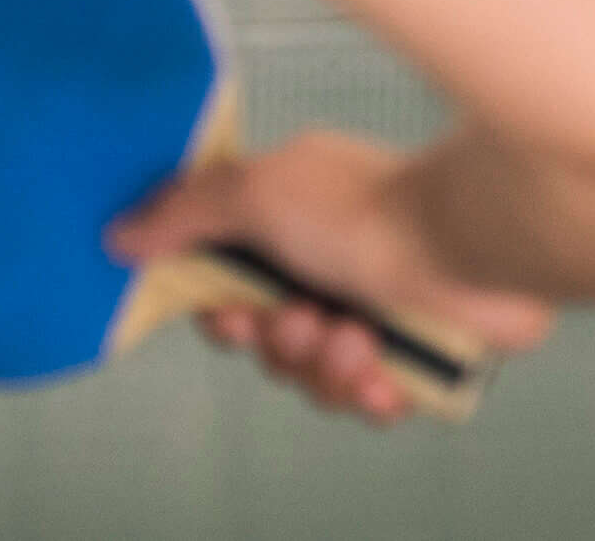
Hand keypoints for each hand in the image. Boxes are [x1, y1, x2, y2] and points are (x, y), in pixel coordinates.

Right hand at [108, 128, 553, 423]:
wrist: (472, 243)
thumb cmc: (371, 208)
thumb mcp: (258, 192)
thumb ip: (188, 212)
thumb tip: (122, 233)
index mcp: (295, 220)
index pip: (232, 284)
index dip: (223, 313)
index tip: (231, 312)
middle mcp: (335, 264)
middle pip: (270, 341)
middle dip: (278, 344)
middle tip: (304, 321)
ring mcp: (379, 308)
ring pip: (314, 377)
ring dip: (325, 366)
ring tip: (355, 336)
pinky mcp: (419, 351)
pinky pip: (366, 401)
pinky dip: (368, 391)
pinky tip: (383, 369)